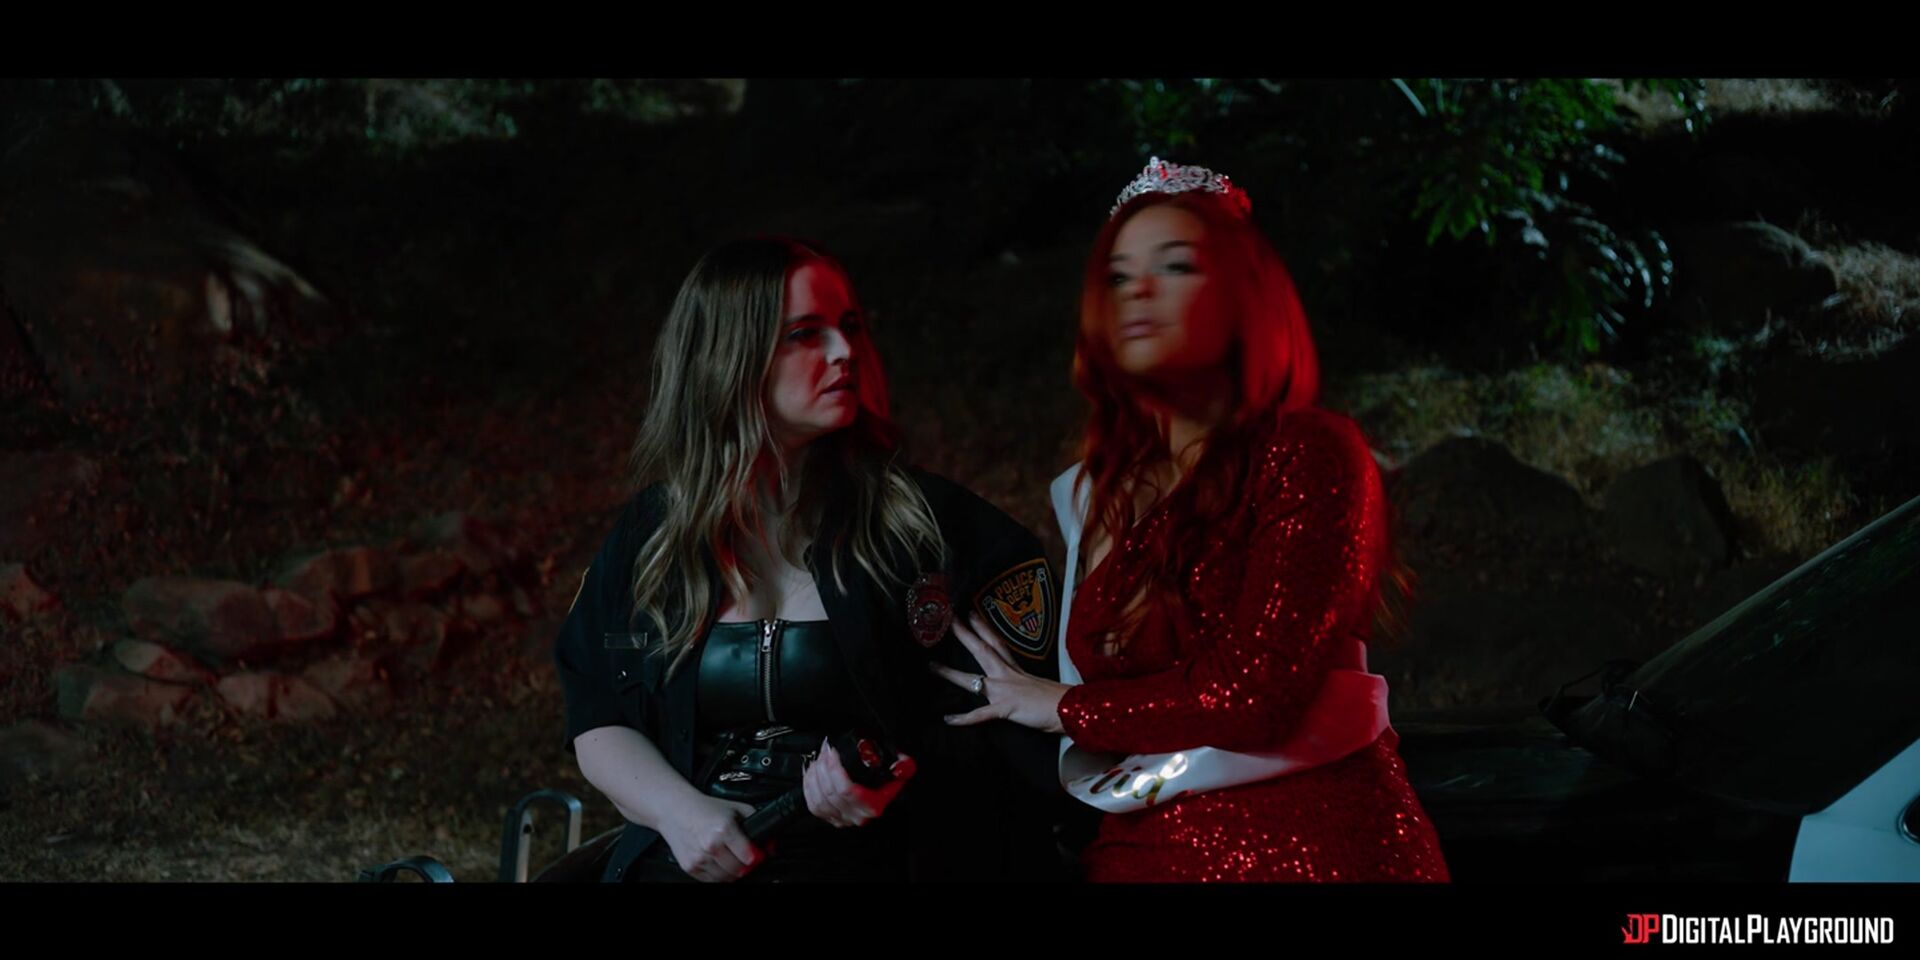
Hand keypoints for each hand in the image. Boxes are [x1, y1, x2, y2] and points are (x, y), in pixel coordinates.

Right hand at [660, 794, 759, 881]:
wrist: (676, 810)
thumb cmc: (705, 809)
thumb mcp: (736, 809)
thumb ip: (758, 823)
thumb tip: (771, 846)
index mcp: (724, 829)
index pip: (750, 857)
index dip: (758, 856)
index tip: (758, 854)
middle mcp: (711, 845)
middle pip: (740, 870)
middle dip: (746, 865)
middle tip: (745, 857)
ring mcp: (700, 858)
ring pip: (727, 878)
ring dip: (733, 871)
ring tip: (730, 857)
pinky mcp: (690, 867)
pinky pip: (712, 880)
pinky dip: (719, 874)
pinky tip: (718, 860)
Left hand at [803, 740, 914, 826]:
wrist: (879, 794)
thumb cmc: (886, 781)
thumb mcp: (899, 770)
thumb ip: (904, 766)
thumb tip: (900, 767)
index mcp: (873, 805)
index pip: (847, 790)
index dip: (835, 770)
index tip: (833, 752)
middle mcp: (857, 816)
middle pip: (830, 792)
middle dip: (823, 767)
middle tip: (825, 751)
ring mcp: (843, 819)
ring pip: (819, 799)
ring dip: (815, 776)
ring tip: (819, 759)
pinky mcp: (831, 818)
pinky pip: (813, 805)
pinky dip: (809, 787)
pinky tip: (812, 774)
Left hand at [931, 613, 1069, 732]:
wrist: (1070, 710)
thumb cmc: (1060, 701)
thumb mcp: (1041, 687)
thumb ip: (1028, 686)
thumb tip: (1024, 691)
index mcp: (1017, 670)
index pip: (997, 643)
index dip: (983, 628)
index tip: (971, 613)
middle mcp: (1008, 675)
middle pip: (982, 650)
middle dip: (965, 634)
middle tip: (949, 619)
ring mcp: (1005, 690)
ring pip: (972, 679)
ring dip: (950, 673)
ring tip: (932, 666)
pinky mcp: (1005, 708)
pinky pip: (980, 715)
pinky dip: (963, 718)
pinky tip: (948, 719)